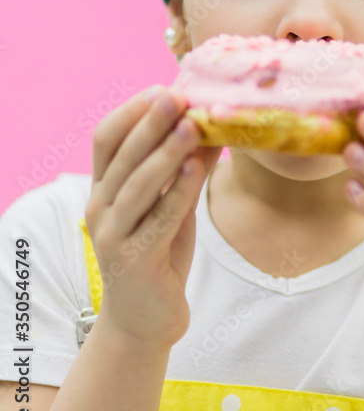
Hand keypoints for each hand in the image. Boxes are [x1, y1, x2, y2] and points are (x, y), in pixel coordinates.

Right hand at [85, 86, 222, 347]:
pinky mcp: (133, 259)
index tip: (163, 88)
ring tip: (191, 125)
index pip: (106, 140)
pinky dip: (178, 192)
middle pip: (122, 156)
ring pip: (137, 185)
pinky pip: (157, 220)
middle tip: (175, 94)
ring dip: (166, 153)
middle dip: (149, 123)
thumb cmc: (160, 257)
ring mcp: (112, 234)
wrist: (146, 322)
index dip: (132, 112)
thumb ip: (186, 172)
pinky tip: (198, 170)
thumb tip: (216, 126)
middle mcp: (101, 208)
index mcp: (104, 190)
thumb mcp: (173, 207)